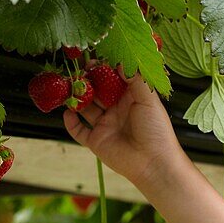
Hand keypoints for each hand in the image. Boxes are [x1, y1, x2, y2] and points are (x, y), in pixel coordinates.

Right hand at [62, 69, 185, 187]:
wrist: (153, 163)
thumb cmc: (156, 130)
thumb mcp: (149, 99)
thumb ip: (136, 79)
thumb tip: (121, 61)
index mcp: (131, 99)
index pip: (114, 79)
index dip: (104, 69)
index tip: (93, 59)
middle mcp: (117, 110)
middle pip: (97, 92)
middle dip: (87, 81)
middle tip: (77, 71)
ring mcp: (106, 125)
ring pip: (85, 108)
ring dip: (76, 99)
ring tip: (69, 88)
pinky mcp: (96, 141)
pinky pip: (78, 130)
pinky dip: (70, 122)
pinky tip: (67, 112)